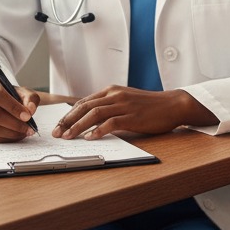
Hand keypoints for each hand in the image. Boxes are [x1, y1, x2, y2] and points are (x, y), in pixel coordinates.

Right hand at [0, 77, 41, 142]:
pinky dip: (7, 139)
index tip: (27, 117)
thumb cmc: (12, 96)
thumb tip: (30, 110)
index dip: (14, 107)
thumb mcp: (24, 92)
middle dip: (15, 124)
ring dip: (12, 133)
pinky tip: (16, 135)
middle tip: (29, 128)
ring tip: (25, 132)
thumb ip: (31, 99)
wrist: (1, 103)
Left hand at [51, 86, 214, 139]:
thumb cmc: (150, 106)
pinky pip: (111, 123)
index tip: (59, 125)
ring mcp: (123, 105)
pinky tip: (90, 138)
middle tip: (57, 132)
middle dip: (67, 120)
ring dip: (78, 126)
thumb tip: (91, 120)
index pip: (84, 102)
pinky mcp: (132, 116)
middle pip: (84, 106)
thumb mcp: (126, 100)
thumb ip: (110, 106)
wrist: (173, 104)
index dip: (69, 114)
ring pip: (94, 114)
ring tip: (68, 136)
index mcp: (112, 90)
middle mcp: (115, 95)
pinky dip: (98, 131)